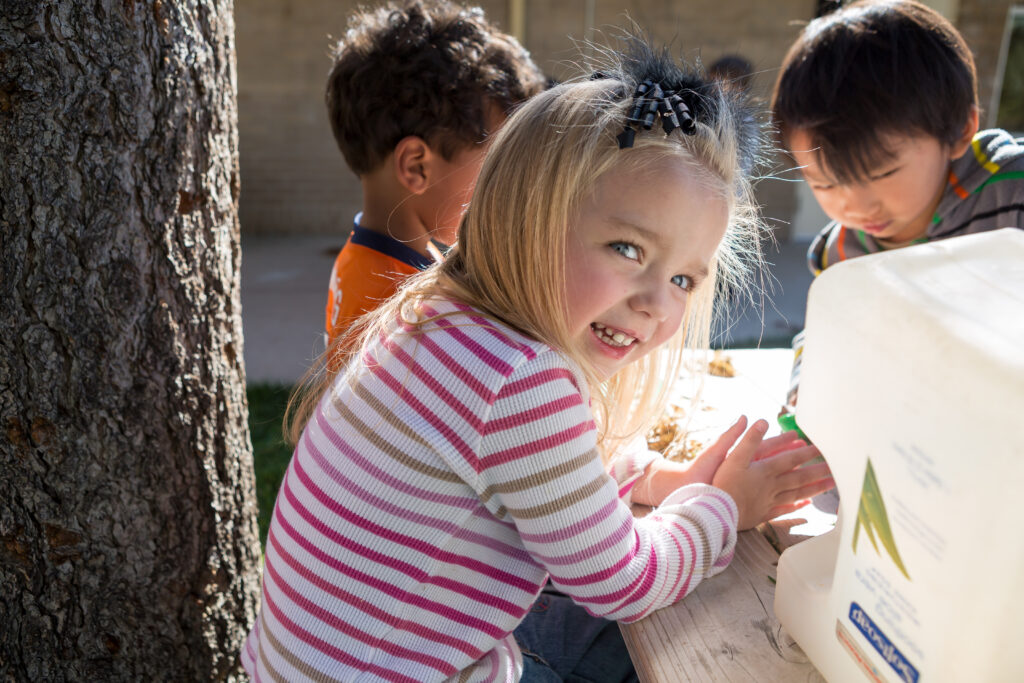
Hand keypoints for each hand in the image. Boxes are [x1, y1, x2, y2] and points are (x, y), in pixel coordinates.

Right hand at [711, 418, 833, 529]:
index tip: (822, 449)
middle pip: (799, 478)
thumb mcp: (732, 457)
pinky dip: (797, 507)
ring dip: (814, 489)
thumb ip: (748, 439)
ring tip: (830, 485)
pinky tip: (806, 505)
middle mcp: (771, 486)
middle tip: (836, 469)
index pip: (790, 459)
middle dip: (818, 472)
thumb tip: (762, 421)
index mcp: (765, 471)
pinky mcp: (763, 513)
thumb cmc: (723, 484)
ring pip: (797, 494)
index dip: (806, 453)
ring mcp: (769, 501)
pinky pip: (785, 510)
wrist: (716, 512)